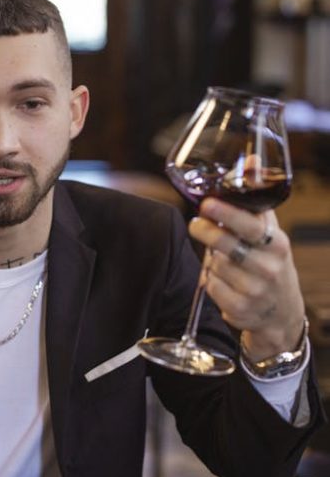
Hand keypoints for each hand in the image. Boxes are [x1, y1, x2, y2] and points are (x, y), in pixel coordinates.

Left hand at [189, 199, 305, 358]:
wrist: (281, 312)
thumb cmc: (269, 262)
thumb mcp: (270, 234)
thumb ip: (257, 202)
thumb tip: (252, 165)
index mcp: (277, 245)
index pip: (252, 227)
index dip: (227, 214)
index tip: (207, 204)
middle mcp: (270, 268)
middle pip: (228, 246)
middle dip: (207, 232)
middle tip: (195, 224)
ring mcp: (255, 291)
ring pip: (216, 266)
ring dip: (211, 259)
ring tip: (221, 258)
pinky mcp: (240, 309)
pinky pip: (211, 287)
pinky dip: (210, 280)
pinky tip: (222, 279)